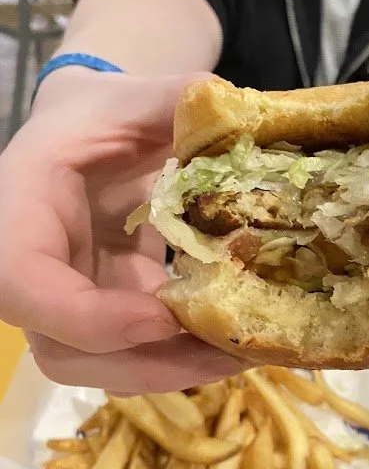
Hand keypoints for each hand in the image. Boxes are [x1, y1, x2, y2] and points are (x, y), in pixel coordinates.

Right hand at [0, 68, 242, 392]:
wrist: (91, 137)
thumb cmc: (98, 115)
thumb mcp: (131, 97)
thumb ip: (177, 99)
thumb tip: (239, 108)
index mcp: (18, 213)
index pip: (25, 285)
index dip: (90, 317)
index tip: (164, 317)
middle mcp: (31, 273)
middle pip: (64, 351)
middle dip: (149, 364)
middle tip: (227, 353)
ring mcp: (69, 301)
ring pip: (102, 367)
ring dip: (175, 371)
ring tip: (246, 352)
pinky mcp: (109, 312)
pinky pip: (136, 354)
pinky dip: (185, 356)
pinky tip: (239, 340)